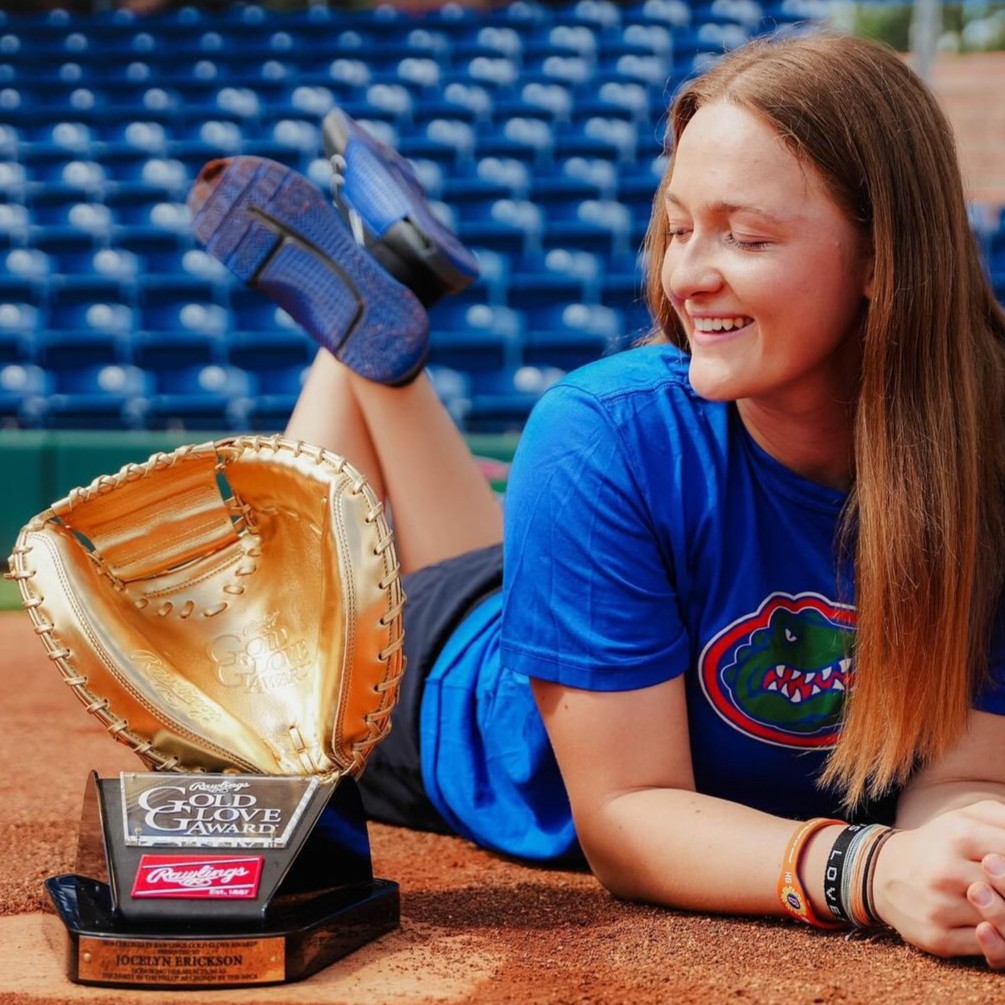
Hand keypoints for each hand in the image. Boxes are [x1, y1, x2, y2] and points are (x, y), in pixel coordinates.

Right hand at [872, 800, 1004, 960]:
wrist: (884, 871)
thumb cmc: (940, 844)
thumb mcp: (968, 818)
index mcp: (961, 833)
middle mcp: (947, 870)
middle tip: (1004, 888)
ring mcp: (941, 905)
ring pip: (1003, 923)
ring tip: (999, 902)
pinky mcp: (938, 937)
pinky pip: (989, 948)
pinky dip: (998, 939)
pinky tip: (991, 925)